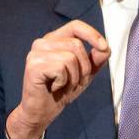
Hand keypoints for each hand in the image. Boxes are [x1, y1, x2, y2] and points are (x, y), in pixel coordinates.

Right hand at [6, 20, 109, 138]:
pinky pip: (61, 68)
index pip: (75, 26)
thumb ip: (96, 60)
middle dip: (83, 67)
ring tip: (63, 85)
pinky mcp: (33, 65)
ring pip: (70, 57)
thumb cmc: (61, 91)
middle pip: (76, 45)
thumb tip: (105, 48)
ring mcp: (36, 53)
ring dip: (73, 77)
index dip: (92, 34)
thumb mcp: (84, 74)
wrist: (42, 112)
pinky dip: (63, 82)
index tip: (103, 47)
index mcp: (54, 40)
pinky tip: (54, 88)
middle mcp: (42, 42)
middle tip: (74, 82)